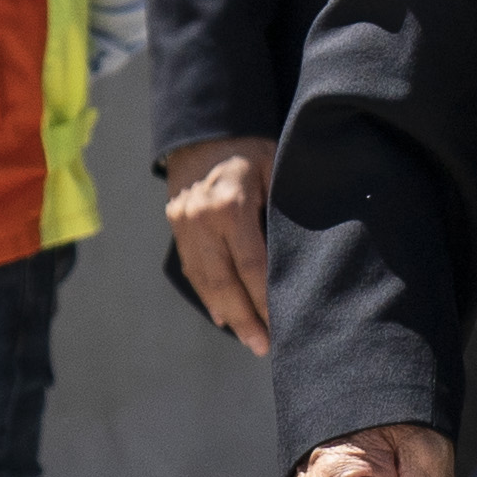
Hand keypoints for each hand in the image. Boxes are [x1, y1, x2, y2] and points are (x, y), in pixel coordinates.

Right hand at [164, 136, 277, 356]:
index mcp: (230, 205)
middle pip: (223, 282)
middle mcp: (202, 219)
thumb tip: (301, 256)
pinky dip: (208, 295)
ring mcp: (184, 225)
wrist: (204, 130)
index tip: (282, 324)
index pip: (251, 265)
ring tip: (249, 338)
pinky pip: (193, 270)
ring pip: (204, 281)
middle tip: (264, 346)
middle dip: (245, 318)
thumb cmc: (252, 149)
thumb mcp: (276, 169)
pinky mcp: (176, 227)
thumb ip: (281, 211)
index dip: (265, 299)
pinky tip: (224, 315)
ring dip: (226, 314)